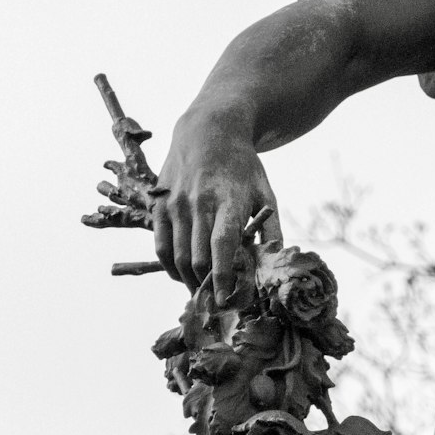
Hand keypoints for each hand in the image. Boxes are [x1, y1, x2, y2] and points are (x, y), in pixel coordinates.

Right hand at [151, 110, 282, 299]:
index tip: (227, 301)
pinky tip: (183, 274)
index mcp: (228, 199)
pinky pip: (161, 246)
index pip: (222, 245)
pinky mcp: (159, 204)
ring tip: (202, 293)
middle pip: (197, 257)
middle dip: (206, 286)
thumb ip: (270, 229)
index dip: (224, 276)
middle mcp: (198, 202)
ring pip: (177, 256)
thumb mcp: (265, 192)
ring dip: (189, 281)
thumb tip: (274, 265)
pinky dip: (171, 266)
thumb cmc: (242, 166)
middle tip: (217, 304)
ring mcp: (175, 203)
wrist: (208, 130)